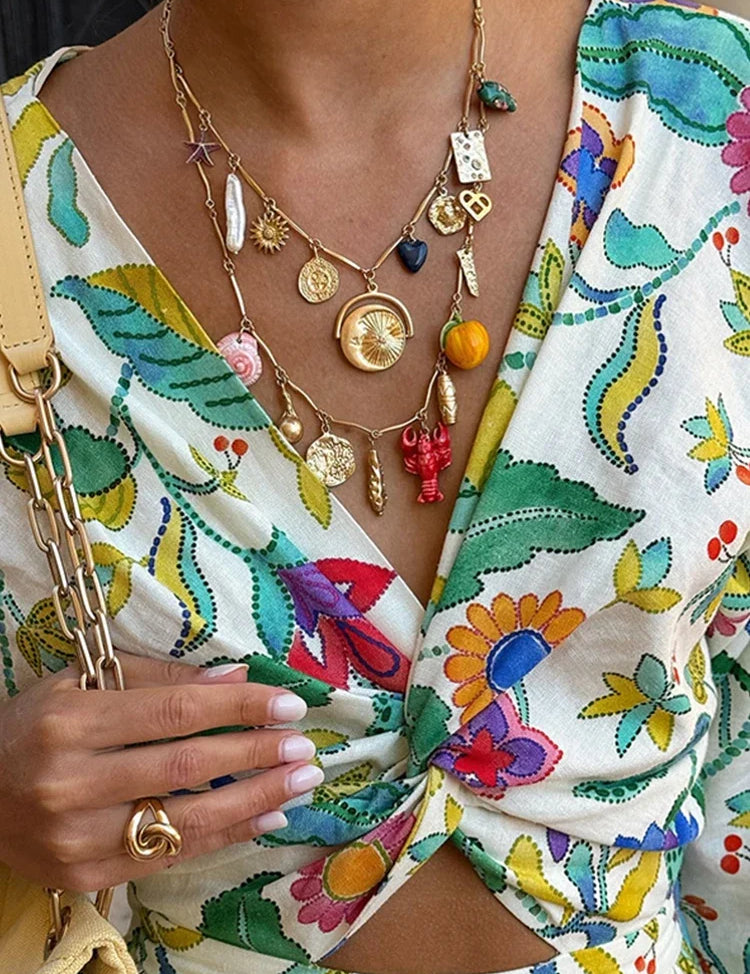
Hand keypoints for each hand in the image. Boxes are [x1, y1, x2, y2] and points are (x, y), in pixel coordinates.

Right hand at [0, 652, 321, 890]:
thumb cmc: (35, 727)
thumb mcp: (81, 683)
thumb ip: (159, 678)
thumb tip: (236, 676)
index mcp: (71, 722)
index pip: (175, 712)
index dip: (239, 707)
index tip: (288, 704)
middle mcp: (72, 782)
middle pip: (187, 766)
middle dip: (257, 754)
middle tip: (305, 746)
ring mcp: (77, 837)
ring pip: (186, 819)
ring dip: (256, 800)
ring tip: (301, 784)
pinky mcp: (86, 876)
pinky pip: (170, 856)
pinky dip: (225, 837)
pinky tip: (265, 818)